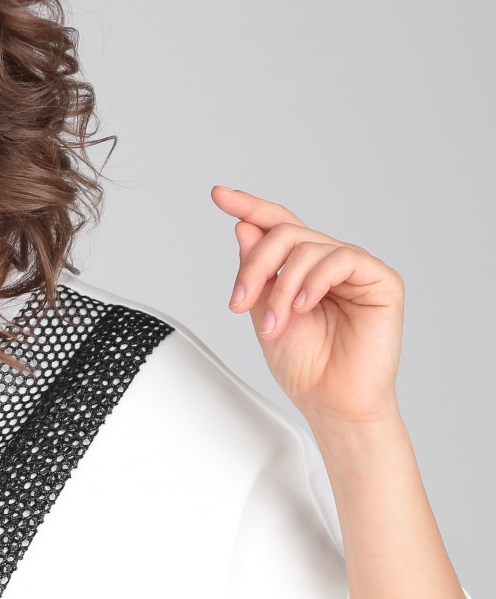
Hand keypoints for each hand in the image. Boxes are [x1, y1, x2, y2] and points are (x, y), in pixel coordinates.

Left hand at [210, 186, 403, 428]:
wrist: (332, 403)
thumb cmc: (306, 367)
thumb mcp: (264, 313)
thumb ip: (256, 272)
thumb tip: (244, 227)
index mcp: (303, 269)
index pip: (277, 226)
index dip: (249, 206)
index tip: (218, 195)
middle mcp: (329, 263)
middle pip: (287, 233)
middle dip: (255, 265)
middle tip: (238, 301)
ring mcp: (356, 269)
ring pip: (309, 247)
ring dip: (281, 287)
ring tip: (274, 323)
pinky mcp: (381, 281)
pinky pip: (342, 258)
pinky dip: (314, 281)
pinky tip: (304, 306)